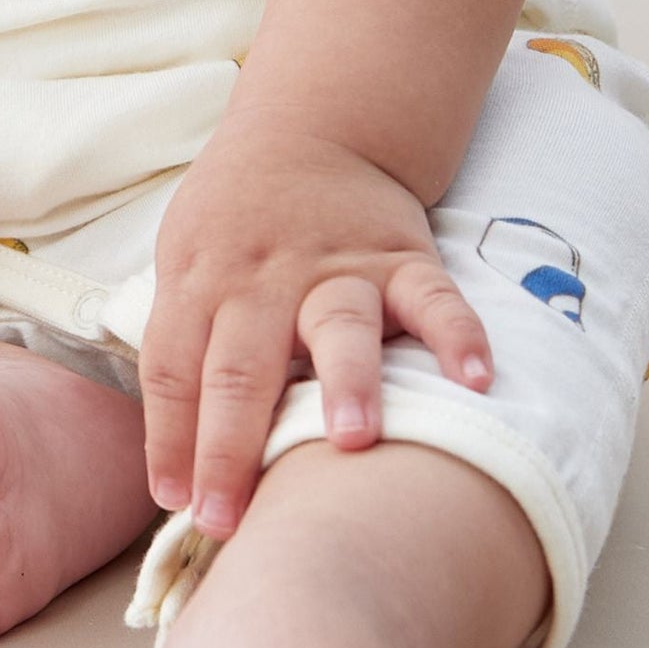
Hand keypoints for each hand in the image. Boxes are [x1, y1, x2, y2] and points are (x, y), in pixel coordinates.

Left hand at [135, 112, 496, 535]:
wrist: (311, 129)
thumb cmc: (236, 223)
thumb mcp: (186, 262)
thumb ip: (185, 343)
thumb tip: (175, 457)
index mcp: (200, 283)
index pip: (172, 370)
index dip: (171, 441)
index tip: (179, 506)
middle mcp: (263, 280)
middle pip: (240, 367)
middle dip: (231, 446)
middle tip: (230, 518)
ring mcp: (336, 268)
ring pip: (338, 327)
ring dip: (344, 384)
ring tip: (350, 444)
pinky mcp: (402, 257)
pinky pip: (435, 297)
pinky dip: (459, 335)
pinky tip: (476, 381)